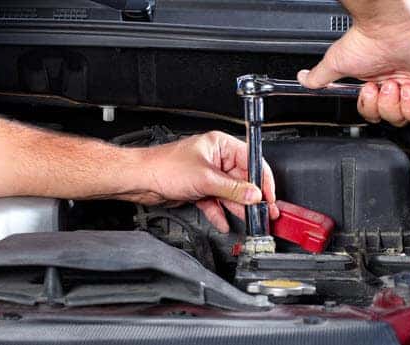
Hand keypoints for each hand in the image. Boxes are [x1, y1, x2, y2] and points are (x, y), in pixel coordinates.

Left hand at [130, 131, 278, 232]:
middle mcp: (216, 158)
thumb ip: (232, 189)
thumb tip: (253, 194)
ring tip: (249, 220)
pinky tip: (224, 223)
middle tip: (264, 212)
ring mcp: (208, 175)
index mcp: (220, 145)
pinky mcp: (199, 189)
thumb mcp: (205, 178)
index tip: (269, 195)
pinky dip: (220, 213)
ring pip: (230, 193)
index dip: (262, 179)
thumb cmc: (164, 167)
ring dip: (237, 208)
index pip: (251, 159)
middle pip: (242, 179)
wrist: (140, 180)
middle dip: (251, 198)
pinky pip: (216, 202)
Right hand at [298, 13, 409, 125]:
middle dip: (390, 107)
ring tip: (404, 85)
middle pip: (401, 120)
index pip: (382, 115)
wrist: (390, 26)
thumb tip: (303, 80)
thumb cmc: (368, 39)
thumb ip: (320, 77)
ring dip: (409, 107)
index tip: (370, 92)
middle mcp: (406, 86)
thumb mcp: (337, 63)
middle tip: (387, 86)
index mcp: (385, 85)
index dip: (375, 110)